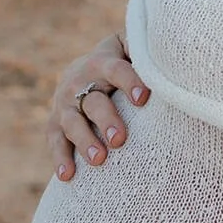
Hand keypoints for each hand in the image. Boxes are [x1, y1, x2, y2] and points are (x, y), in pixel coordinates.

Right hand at [48, 35, 149, 179]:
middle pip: (93, 101)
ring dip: (85, 141)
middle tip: (119, 139)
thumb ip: (142, 48)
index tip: (143, 98)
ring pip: (72, 122)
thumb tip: (167, 49)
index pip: (116, 70)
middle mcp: (80, 81)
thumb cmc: (119, 61)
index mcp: (103, 62)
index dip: (129, 81)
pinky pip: (55, 140)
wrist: (82, 70)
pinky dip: (61, 157)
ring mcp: (65, 103)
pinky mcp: (55, 122)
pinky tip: (69, 175)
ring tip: (99, 160)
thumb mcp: (129, 47)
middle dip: (106, 119)